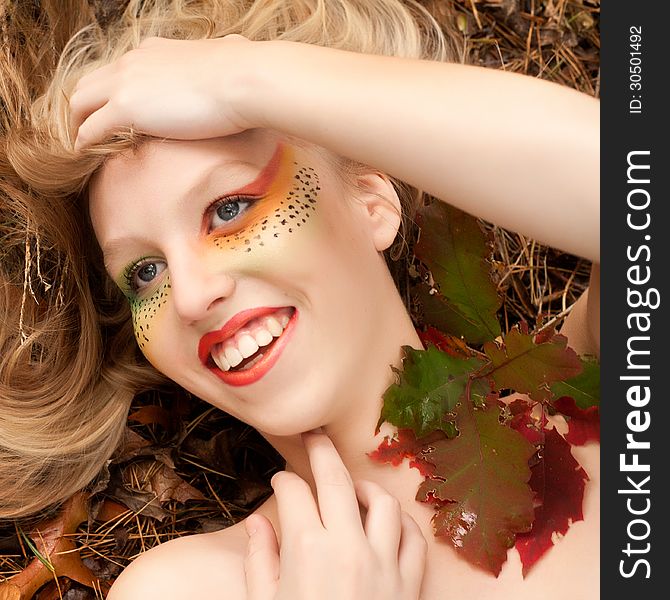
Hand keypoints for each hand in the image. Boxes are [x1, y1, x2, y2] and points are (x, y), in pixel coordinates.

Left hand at [69, 35, 255, 148]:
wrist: (242, 80)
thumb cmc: (243, 73)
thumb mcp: (225, 56)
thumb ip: (220, 57)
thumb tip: (239, 46)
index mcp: (154, 50)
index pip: (119, 70)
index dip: (111, 91)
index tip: (114, 110)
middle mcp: (133, 61)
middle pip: (90, 82)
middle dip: (83, 105)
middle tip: (86, 127)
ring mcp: (126, 83)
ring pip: (80, 101)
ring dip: (77, 122)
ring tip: (80, 141)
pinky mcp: (125, 108)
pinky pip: (90, 128)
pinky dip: (82, 140)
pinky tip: (83, 151)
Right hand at [243, 432, 426, 599]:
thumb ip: (260, 559)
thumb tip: (258, 521)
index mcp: (306, 550)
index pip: (294, 492)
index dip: (283, 479)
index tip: (280, 478)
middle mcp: (347, 547)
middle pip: (336, 479)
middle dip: (321, 451)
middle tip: (313, 437)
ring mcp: (383, 564)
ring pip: (382, 503)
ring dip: (366, 487)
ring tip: (353, 485)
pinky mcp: (408, 585)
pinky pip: (414, 539)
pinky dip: (402, 524)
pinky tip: (387, 521)